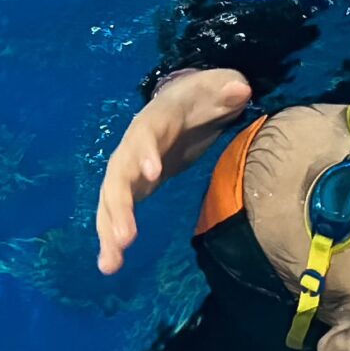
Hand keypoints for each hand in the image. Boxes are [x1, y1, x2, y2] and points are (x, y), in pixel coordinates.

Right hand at [95, 68, 253, 273]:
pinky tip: (109, 264)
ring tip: (110, 262)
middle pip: (119, 175)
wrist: (183, 101)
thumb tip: (241, 90)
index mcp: (156, 120)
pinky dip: (111, 237)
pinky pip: (116, 213)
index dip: (146, 153)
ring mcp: (129, 168)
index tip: (152, 175)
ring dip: (109, 230)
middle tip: (126, 238)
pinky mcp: (133, 187)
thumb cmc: (203, 95)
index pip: (147, 135)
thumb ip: (227, 87)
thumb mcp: (219, 86)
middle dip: (120, 206)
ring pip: (111, 200)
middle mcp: (133, 146)